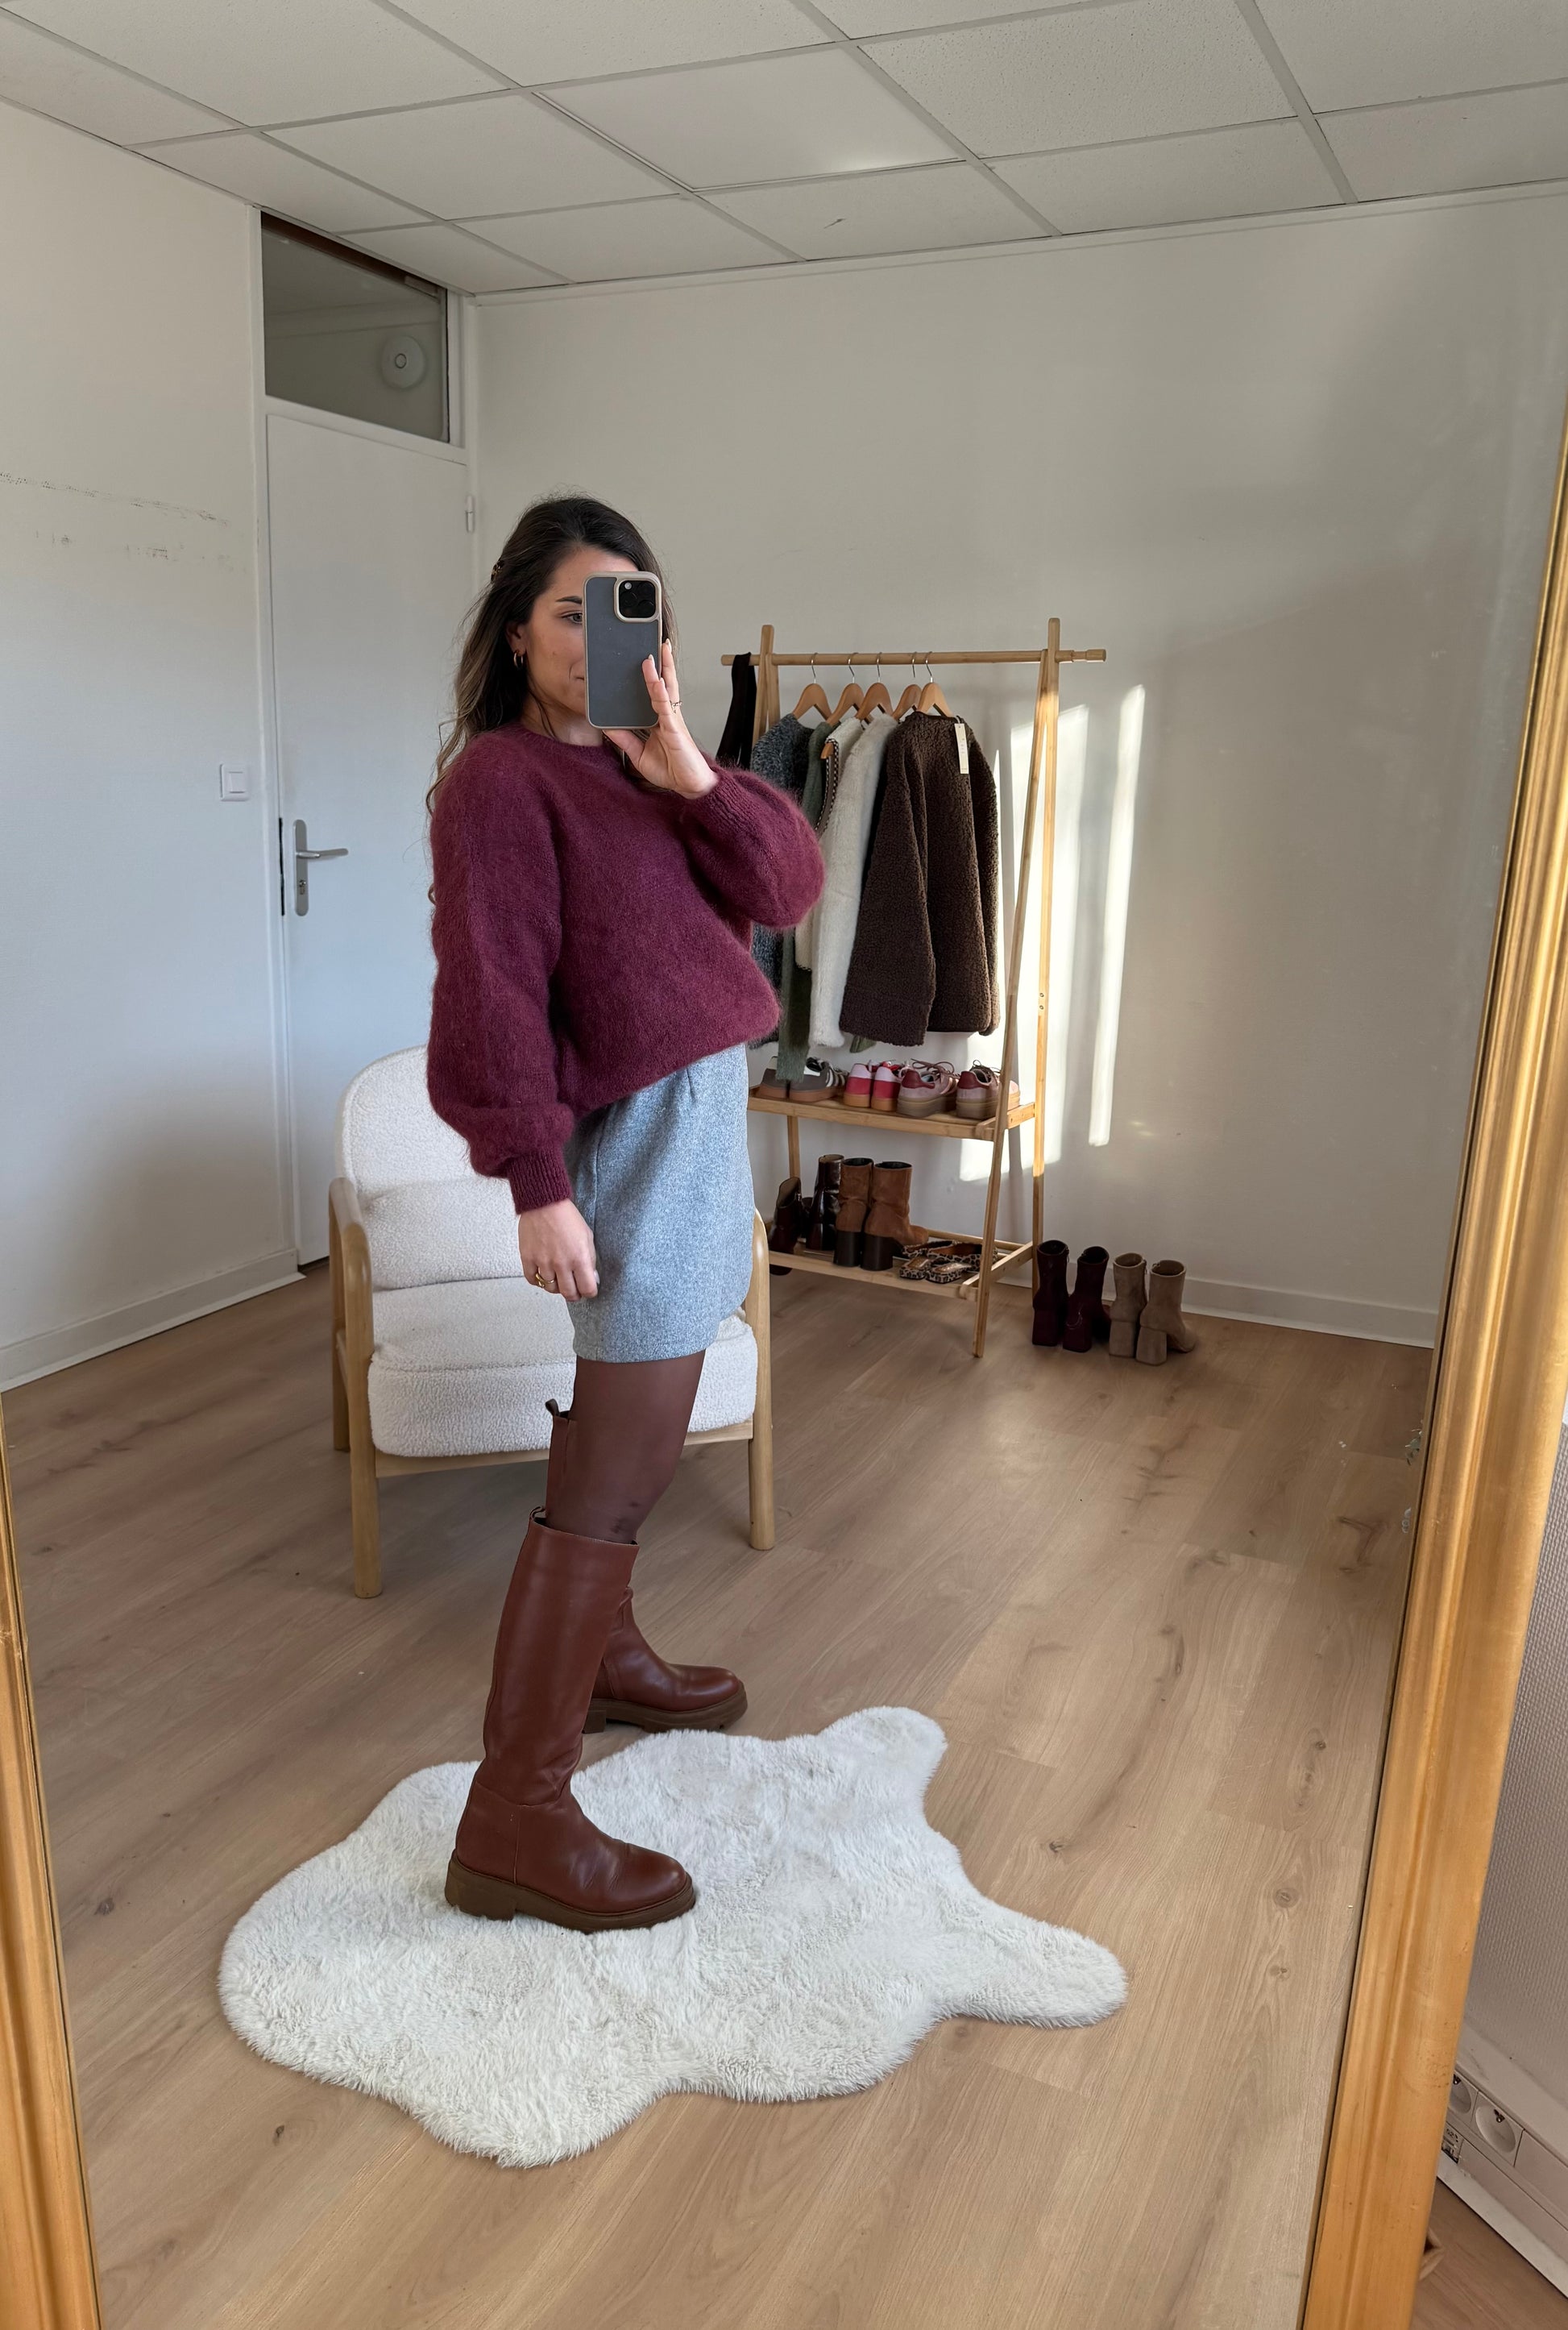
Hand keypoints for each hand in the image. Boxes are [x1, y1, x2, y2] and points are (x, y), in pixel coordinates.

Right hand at [518, 1200, 597, 1300]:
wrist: (544, 1203)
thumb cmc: (566, 1216)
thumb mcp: (587, 1236)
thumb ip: (590, 1259)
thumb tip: (591, 1277)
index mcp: (579, 1258)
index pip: (587, 1289)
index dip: (590, 1292)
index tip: (588, 1289)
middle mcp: (561, 1263)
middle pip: (568, 1293)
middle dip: (574, 1294)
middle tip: (574, 1290)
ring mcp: (543, 1262)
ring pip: (550, 1288)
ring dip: (556, 1286)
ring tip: (559, 1278)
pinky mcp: (528, 1258)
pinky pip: (532, 1280)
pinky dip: (538, 1280)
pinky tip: (543, 1274)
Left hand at [604, 641, 716, 799]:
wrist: (690, 786)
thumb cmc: (672, 769)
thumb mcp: (639, 754)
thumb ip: (625, 740)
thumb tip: (606, 728)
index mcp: (661, 720)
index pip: (655, 692)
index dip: (652, 675)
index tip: (646, 658)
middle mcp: (668, 716)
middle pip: (665, 683)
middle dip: (663, 662)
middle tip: (658, 641)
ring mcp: (672, 720)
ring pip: (666, 690)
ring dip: (662, 670)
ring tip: (656, 652)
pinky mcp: (674, 730)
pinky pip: (665, 708)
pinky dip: (660, 693)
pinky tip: (657, 681)